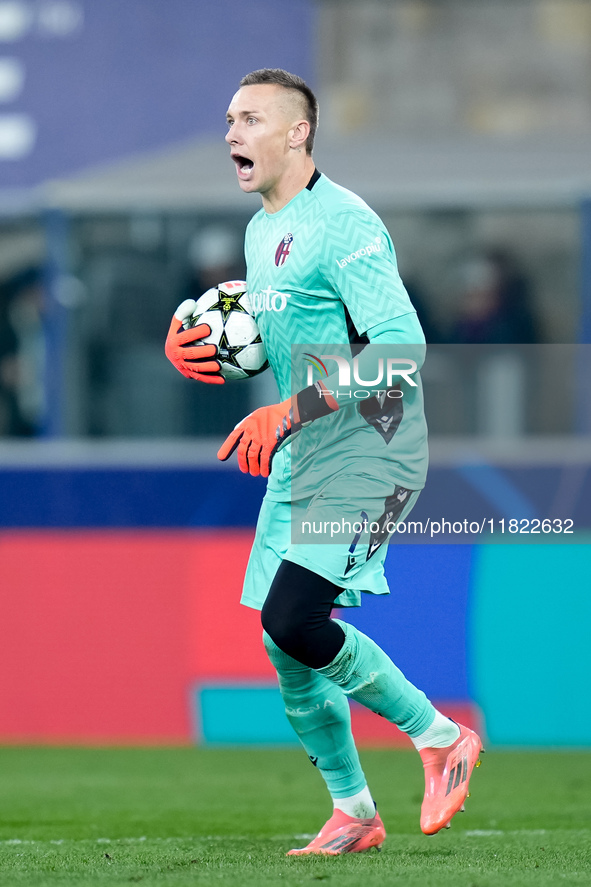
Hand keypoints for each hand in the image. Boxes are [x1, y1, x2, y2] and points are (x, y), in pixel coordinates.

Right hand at [164, 299, 223, 383]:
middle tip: (215, 349)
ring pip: (195, 368)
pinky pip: (201, 378)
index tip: (208, 328)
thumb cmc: (182, 331)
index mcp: (173, 340)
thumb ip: (184, 312)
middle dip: (202, 352)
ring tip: (219, 365)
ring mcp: (182, 366)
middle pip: (190, 354)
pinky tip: (223, 379)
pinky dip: (211, 379)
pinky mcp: (188, 374)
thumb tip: (192, 303)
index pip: (184, 336)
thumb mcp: (179, 321)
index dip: (195, 332)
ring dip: (207, 367)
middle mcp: (175, 355)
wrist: (174, 350)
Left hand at [217, 383, 339, 477]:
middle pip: (242, 450)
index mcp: (247, 422)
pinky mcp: (270, 443)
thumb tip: (243, 437)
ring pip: (252, 456)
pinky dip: (264, 467)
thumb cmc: (275, 413)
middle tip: (244, 470)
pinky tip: (264, 473)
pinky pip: (264, 458)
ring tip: (254, 473)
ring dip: (253, 467)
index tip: (221, 457)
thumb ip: (250, 425)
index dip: (227, 447)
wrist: (290, 410)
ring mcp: (260, 437)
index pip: (234, 436)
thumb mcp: (258, 415)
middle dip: (242, 462)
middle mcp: (251, 430)